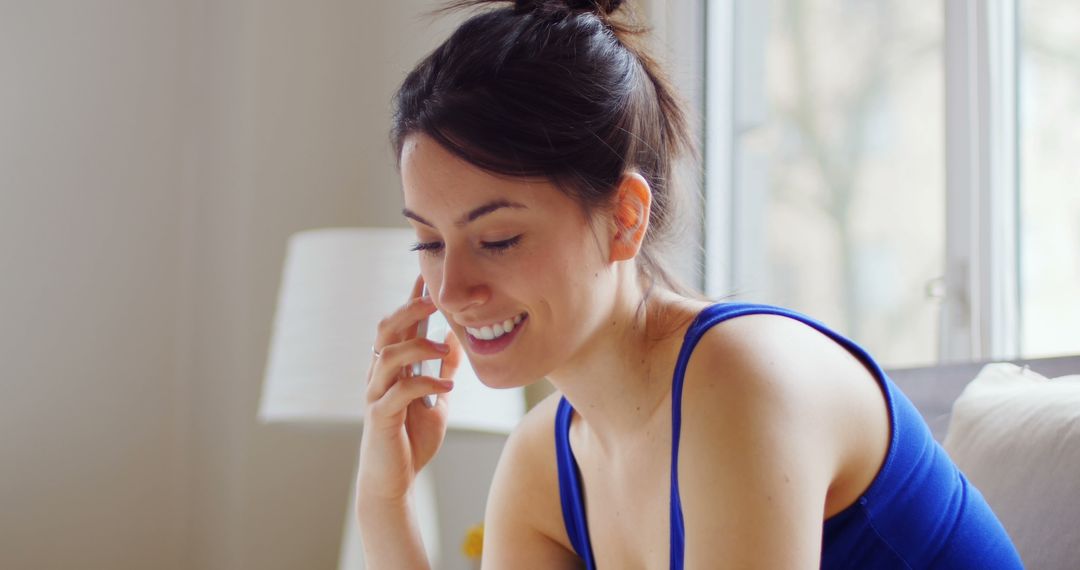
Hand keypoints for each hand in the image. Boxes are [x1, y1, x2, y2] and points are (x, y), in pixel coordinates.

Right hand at [357, 275, 462, 503]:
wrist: (393, 480)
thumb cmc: (412, 438)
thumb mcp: (436, 399)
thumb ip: (441, 369)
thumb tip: (454, 338)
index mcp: (392, 366)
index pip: (401, 324)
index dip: (412, 299)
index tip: (427, 274)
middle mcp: (379, 374)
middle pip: (387, 329)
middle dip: (410, 309)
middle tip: (435, 299)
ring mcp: (376, 393)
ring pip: (388, 355)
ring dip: (417, 346)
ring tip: (442, 348)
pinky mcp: (380, 416)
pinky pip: (400, 392)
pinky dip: (425, 384)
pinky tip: (446, 386)